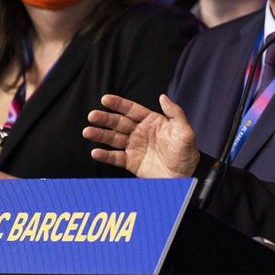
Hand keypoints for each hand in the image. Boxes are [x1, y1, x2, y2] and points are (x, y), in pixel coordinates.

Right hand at [84, 93, 198, 177]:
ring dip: (100, 135)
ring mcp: (134, 147)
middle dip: (105, 119)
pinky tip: (96, 152)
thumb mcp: (185, 132)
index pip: (132, 110)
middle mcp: (141, 132)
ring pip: (114, 138)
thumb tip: (163, 97)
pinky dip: (105, 155)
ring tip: (88, 132)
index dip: (119, 104)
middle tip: (93, 116)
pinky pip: (115, 157)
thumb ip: (175, 113)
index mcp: (152, 122)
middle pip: (119, 123)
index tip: (106, 99)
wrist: (184, 177)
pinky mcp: (131, 162)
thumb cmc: (187, 155)